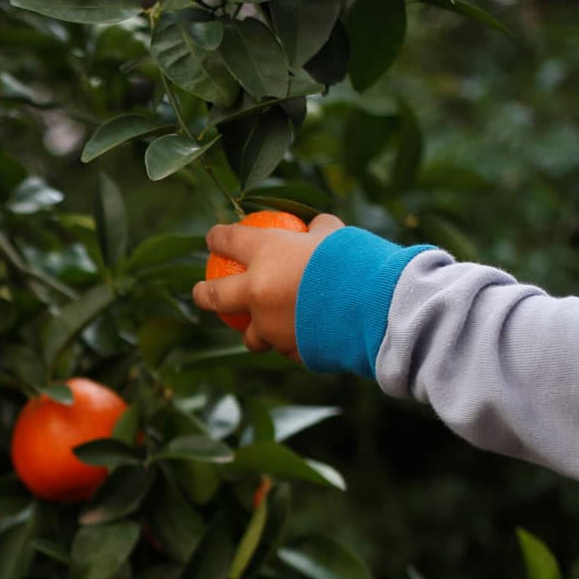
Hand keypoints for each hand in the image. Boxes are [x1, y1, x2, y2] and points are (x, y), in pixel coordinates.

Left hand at [193, 214, 343, 358]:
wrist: (377, 306)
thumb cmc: (357, 261)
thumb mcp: (336, 235)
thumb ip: (318, 231)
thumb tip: (315, 227)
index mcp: (265, 255)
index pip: (229, 241)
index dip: (217, 238)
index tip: (213, 238)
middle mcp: (258, 293)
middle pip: (214, 296)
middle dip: (202, 294)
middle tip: (201, 292)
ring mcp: (271, 327)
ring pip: (251, 337)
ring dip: (253, 332)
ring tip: (260, 330)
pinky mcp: (291, 351)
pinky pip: (287, 348)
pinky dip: (293, 343)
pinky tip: (304, 339)